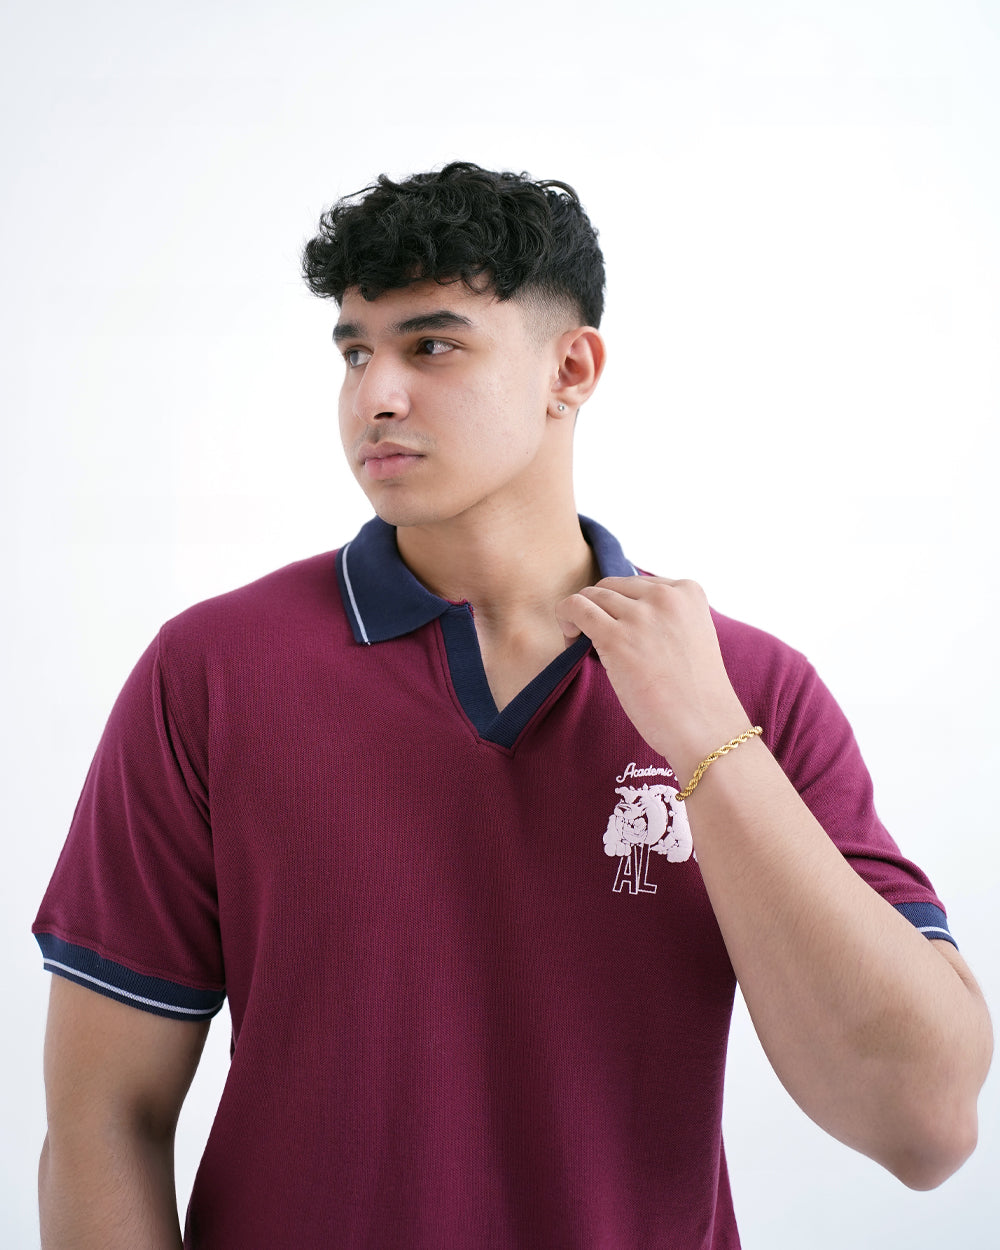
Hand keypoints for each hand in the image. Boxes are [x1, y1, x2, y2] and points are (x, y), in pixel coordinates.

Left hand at [555, 576, 749, 779]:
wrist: (705, 728)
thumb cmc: (696, 694)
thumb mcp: (691, 637)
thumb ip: (666, 618)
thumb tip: (620, 612)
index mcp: (689, 591)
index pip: (637, 584)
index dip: (621, 607)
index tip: (620, 632)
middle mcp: (665, 596)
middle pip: (611, 587)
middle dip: (598, 610)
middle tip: (595, 640)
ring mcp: (641, 615)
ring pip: (591, 595)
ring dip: (579, 617)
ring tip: (582, 645)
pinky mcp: (616, 637)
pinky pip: (574, 607)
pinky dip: (565, 618)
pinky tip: (569, 640)